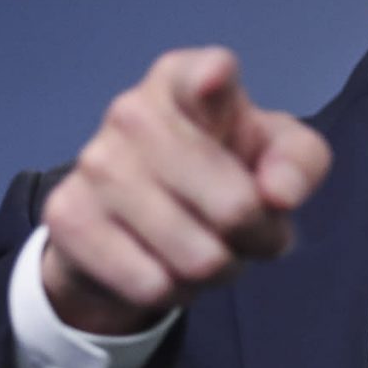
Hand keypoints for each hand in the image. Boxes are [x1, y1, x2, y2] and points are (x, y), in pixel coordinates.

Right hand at [39, 47, 332, 334]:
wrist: (130, 223)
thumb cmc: (219, 171)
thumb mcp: (273, 156)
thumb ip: (299, 162)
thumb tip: (277, 195)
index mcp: (184, 81)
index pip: (201, 74)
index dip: (212, 80)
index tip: (216, 83)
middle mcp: (133, 111)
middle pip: (236, 207)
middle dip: (257, 238)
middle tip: (246, 233)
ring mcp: (95, 163)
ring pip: (197, 258)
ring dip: (218, 271)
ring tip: (207, 251)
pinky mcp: (68, 216)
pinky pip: (153, 285)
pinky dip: (174, 293)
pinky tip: (164, 267)